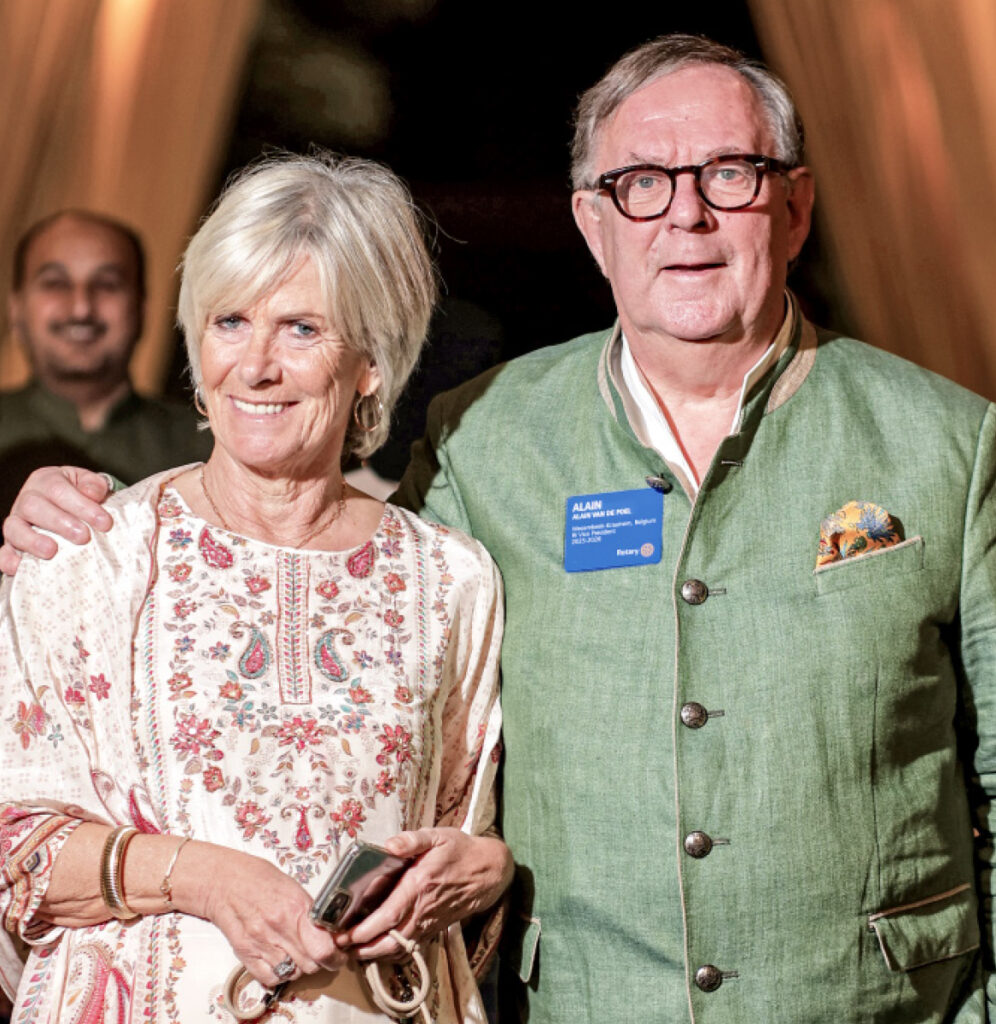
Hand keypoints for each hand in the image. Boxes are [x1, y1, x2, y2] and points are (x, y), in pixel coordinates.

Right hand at [0, 466, 113, 574]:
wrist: (68, 505)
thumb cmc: (81, 495)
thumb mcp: (89, 483)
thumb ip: (93, 485)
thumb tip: (93, 494)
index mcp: (46, 480)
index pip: (59, 490)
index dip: (82, 506)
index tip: (104, 523)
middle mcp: (27, 499)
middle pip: (33, 507)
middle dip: (60, 523)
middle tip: (83, 537)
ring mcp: (17, 522)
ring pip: (14, 528)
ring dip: (32, 541)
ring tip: (52, 551)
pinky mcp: (12, 543)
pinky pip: (3, 551)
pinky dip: (8, 559)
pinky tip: (18, 567)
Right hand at [200, 849, 347, 986]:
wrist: (225, 881)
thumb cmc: (260, 879)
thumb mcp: (293, 887)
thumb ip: (310, 912)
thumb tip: (329, 931)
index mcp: (296, 908)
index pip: (323, 948)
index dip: (335, 957)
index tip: (338, 956)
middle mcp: (279, 928)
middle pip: (311, 965)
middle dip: (318, 961)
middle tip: (316, 952)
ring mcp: (261, 942)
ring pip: (292, 973)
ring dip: (298, 967)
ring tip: (296, 953)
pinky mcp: (245, 953)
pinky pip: (270, 978)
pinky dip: (278, 974)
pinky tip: (279, 960)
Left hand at [338, 828, 512, 959]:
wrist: (487, 871)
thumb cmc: (459, 850)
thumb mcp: (437, 835)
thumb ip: (412, 839)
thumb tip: (390, 844)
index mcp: (420, 884)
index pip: (389, 914)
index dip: (367, 928)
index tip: (346, 934)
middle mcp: (423, 908)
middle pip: (391, 938)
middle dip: (364, 947)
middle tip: (342, 947)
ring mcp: (429, 921)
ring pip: (400, 946)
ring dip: (376, 953)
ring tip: (354, 951)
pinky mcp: (434, 927)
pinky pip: (410, 945)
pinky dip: (393, 952)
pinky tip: (378, 948)